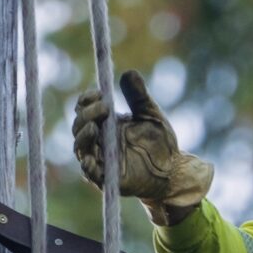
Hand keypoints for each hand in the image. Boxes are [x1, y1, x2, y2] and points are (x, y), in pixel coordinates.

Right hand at [72, 71, 213, 225]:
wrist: (174, 170)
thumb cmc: (161, 142)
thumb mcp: (151, 115)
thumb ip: (139, 96)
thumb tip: (129, 73)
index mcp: (106, 124)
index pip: (84, 109)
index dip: (87, 100)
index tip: (99, 93)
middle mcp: (99, 141)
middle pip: (79, 126)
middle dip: (86, 115)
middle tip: (104, 108)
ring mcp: (102, 160)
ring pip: (80, 149)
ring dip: (83, 137)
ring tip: (93, 128)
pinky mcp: (108, 179)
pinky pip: (90, 174)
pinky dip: (87, 167)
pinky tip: (89, 159)